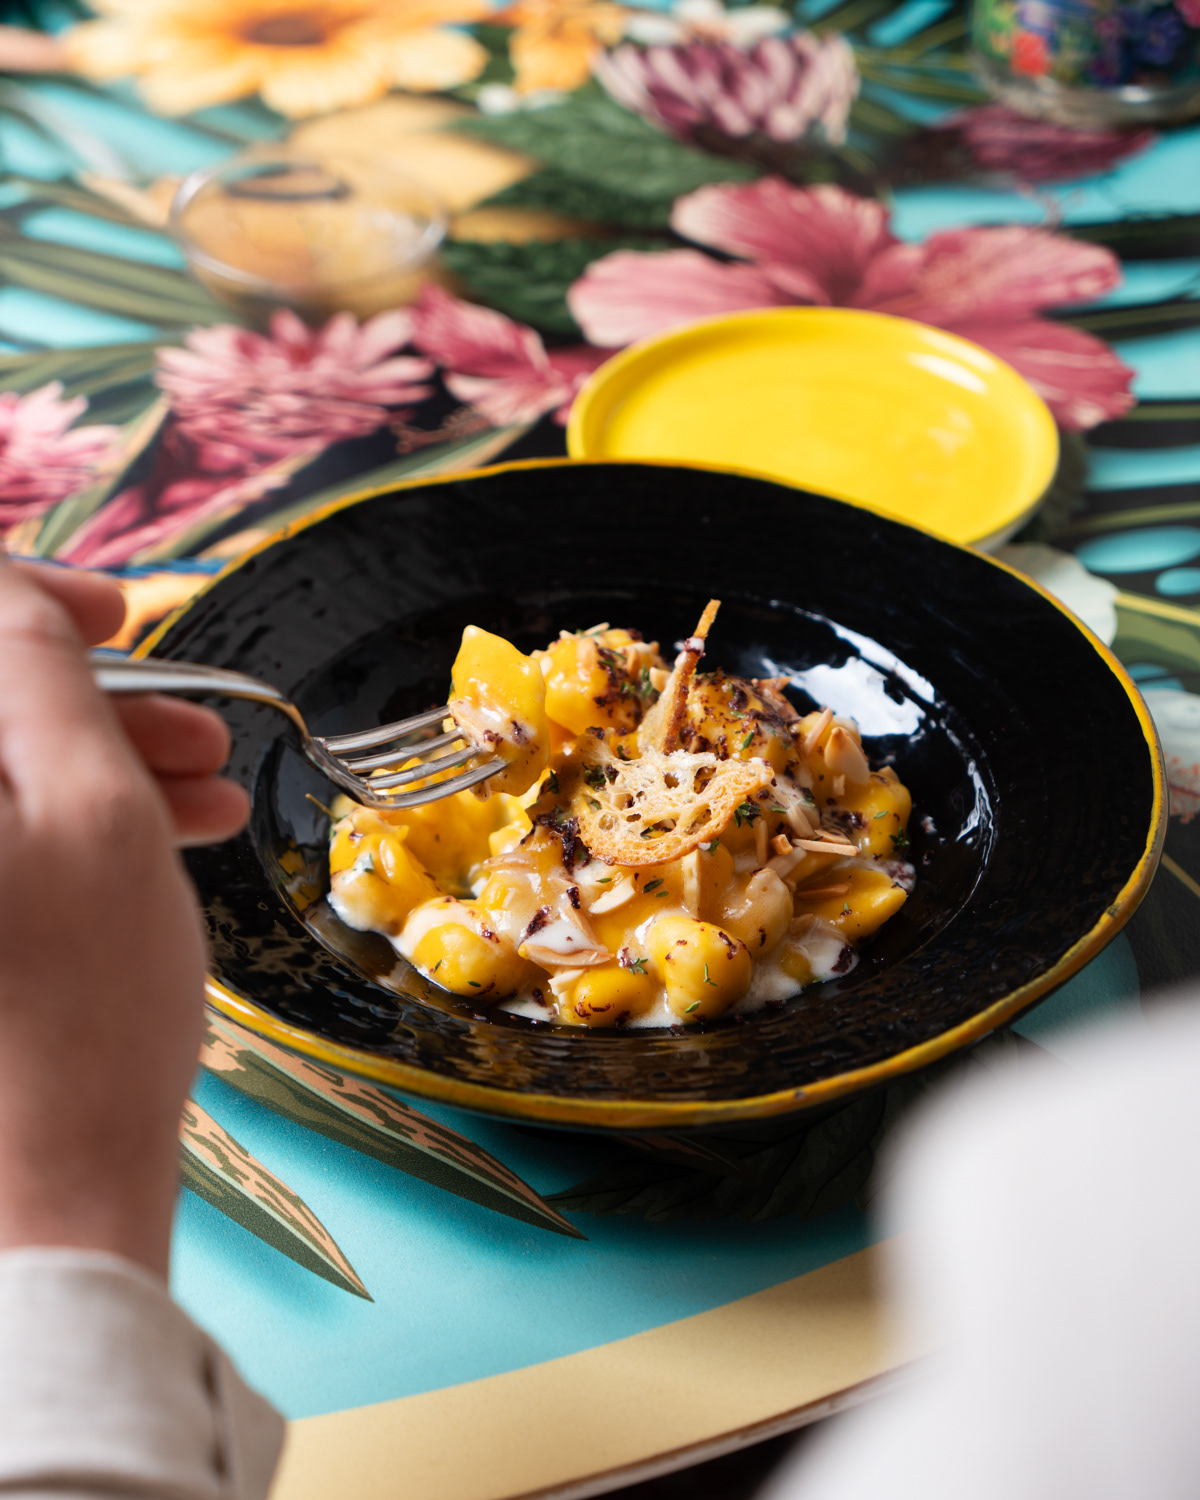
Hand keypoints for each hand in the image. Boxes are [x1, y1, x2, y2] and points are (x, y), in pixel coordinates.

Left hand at [0, 555, 248, 1276]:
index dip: (31, 600)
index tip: (117, 612)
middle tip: (191, 728)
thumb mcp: (95, 811)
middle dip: (86, 700)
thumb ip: (44, 671)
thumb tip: (19, 598)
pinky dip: (71, 824)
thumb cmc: (80, 1014)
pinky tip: (162, 836)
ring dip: (96, 764)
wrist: (44, 1197)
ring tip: (208, 792)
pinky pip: (1, 840)